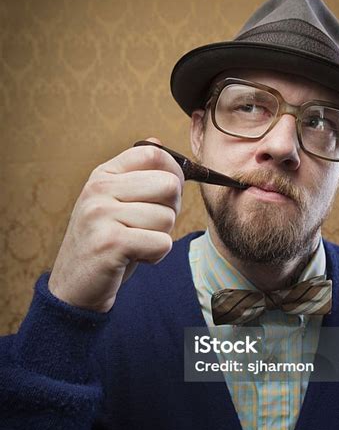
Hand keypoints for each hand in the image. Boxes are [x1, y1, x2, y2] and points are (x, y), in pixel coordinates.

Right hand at [48, 137, 183, 312]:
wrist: (74, 286)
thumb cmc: (105, 242)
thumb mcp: (115, 202)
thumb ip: (137, 175)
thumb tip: (159, 143)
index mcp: (103, 174)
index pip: (153, 154)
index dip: (173, 173)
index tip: (167, 194)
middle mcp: (99, 189)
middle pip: (169, 185)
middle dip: (170, 210)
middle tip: (149, 226)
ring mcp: (101, 214)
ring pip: (167, 217)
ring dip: (160, 237)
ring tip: (136, 243)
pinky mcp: (111, 243)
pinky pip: (162, 243)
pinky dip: (156, 255)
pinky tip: (135, 257)